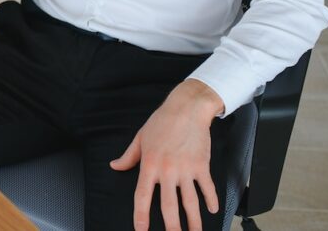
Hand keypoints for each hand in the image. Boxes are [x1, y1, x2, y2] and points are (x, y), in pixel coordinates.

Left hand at [110, 79, 224, 230]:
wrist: (186, 108)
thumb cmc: (162, 122)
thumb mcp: (140, 138)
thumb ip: (128, 156)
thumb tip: (115, 165)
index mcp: (149, 164)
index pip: (142, 195)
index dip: (141, 215)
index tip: (141, 230)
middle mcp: (167, 170)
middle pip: (169, 206)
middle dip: (171, 227)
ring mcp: (185, 169)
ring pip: (190, 202)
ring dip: (194, 221)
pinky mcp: (201, 165)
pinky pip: (207, 188)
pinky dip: (211, 200)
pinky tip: (213, 210)